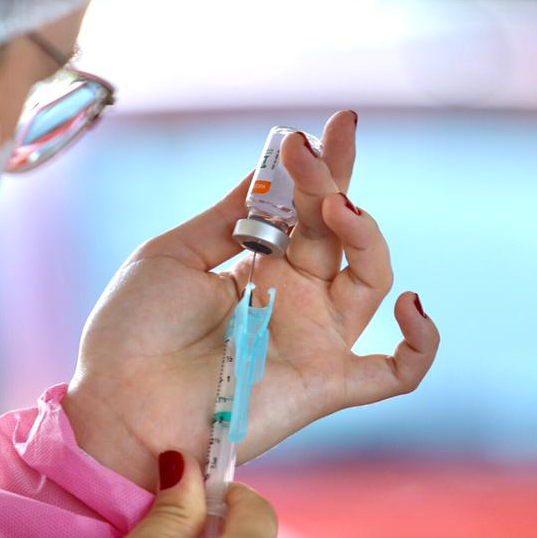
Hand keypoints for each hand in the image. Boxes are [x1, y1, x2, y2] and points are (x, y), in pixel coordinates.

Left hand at [65, 110, 439, 489]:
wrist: (116, 410)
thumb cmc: (132, 336)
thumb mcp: (173, 256)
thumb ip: (230, 217)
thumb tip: (270, 165)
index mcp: (260, 266)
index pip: (308, 207)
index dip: (323, 167)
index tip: (328, 127)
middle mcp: (296, 299)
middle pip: (341, 232)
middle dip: (335, 182)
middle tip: (318, 149)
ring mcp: (315, 340)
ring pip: (371, 281)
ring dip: (365, 236)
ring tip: (336, 207)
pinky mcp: (325, 384)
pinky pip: (394, 373)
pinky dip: (420, 344)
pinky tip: (410, 304)